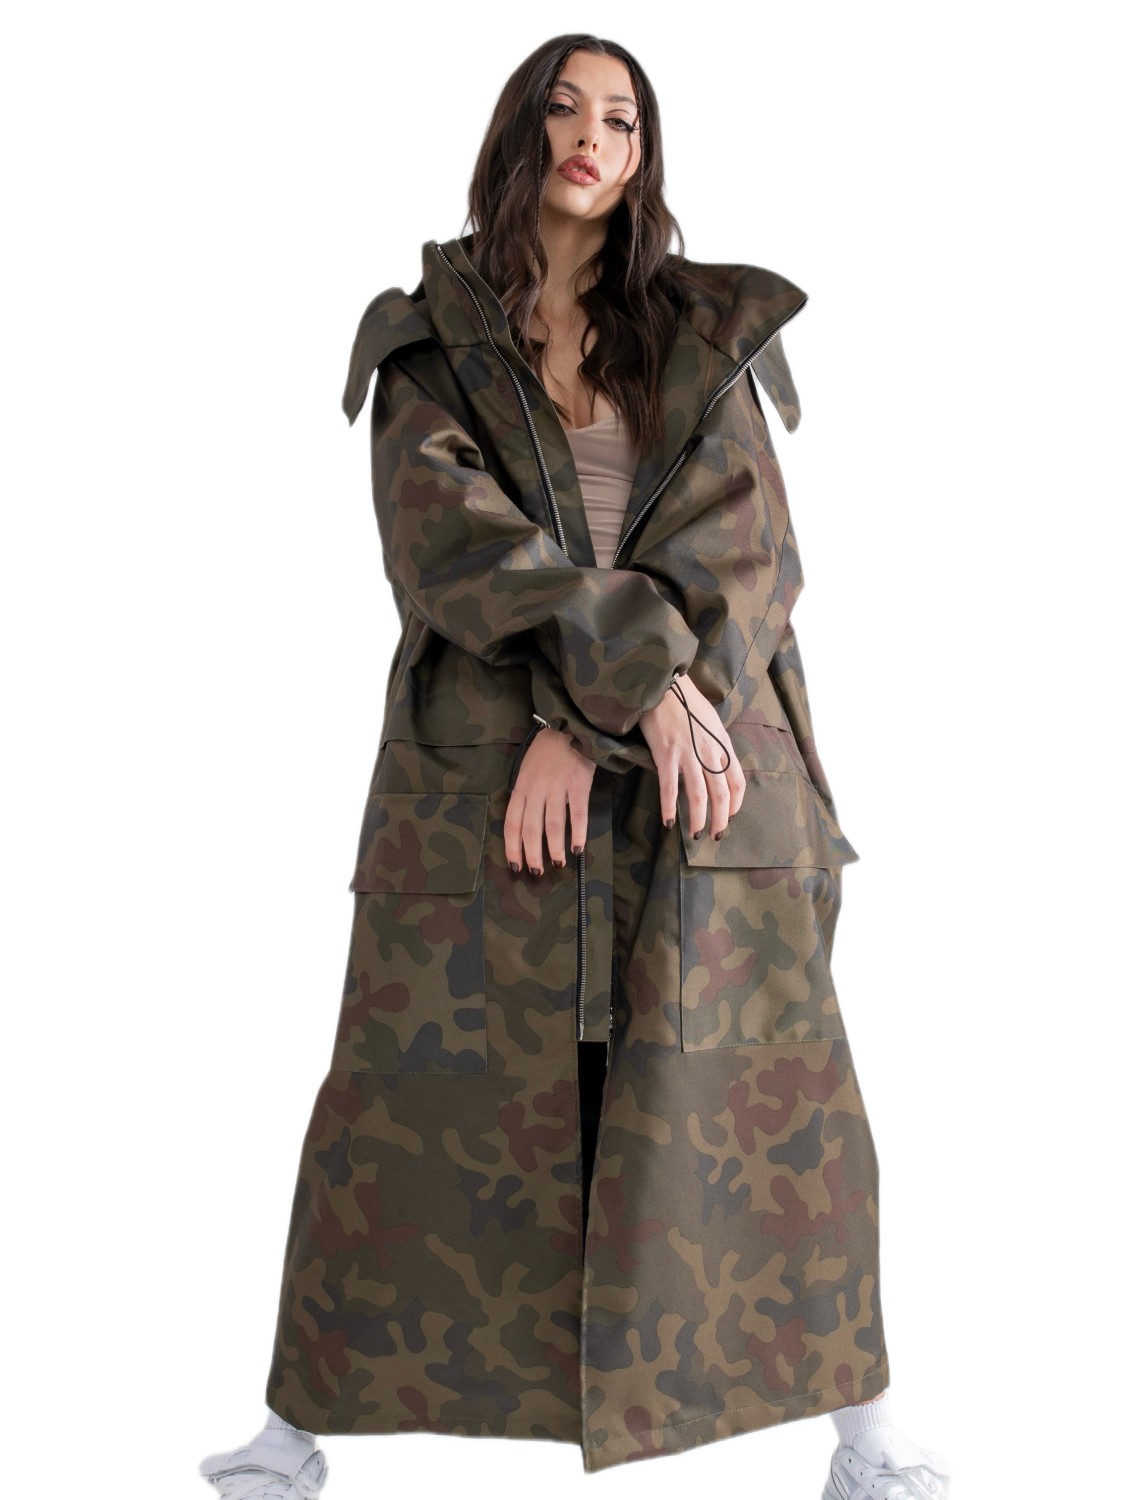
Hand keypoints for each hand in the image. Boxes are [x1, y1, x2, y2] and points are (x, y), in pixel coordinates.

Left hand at [504, 728, 594, 874]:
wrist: (569, 727)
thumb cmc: (547, 752)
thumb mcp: (527, 771)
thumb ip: (525, 796)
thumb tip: (523, 827)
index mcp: (521, 787)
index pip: (512, 822)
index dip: (512, 847)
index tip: (515, 866)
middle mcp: (536, 789)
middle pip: (530, 828)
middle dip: (532, 854)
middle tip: (537, 872)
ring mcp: (557, 787)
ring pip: (553, 825)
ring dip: (554, 848)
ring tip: (557, 864)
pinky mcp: (579, 784)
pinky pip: (577, 814)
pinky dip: (578, 834)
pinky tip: (578, 848)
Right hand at [638, 674, 746, 840]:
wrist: (663, 684)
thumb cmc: (685, 701)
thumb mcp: (711, 721)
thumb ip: (715, 745)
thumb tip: (716, 765)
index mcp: (722, 743)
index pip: (737, 781)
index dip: (736, 804)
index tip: (730, 816)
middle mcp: (709, 751)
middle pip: (722, 794)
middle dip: (720, 820)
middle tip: (715, 835)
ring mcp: (688, 754)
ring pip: (699, 796)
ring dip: (698, 820)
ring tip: (695, 835)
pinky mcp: (665, 754)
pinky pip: (668, 788)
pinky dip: (669, 808)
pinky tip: (668, 822)